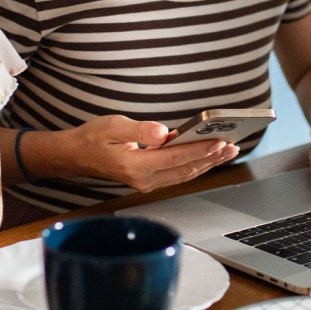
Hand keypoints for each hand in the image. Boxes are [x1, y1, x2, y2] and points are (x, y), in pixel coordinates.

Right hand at [68, 115, 239, 191]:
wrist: (78, 155)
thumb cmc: (94, 138)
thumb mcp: (112, 126)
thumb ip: (139, 130)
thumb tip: (163, 132)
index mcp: (134, 166)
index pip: (174, 158)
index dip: (198, 150)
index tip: (218, 141)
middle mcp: (144, 179)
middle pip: (185, 170)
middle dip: (211, 158)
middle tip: (232, 145)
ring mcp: (148, 182)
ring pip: (185, 174)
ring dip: (208, 162)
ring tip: (228, 150)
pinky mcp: (150, 180)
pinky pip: (179, 173)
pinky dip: (196, 164)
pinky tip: (209, 154)